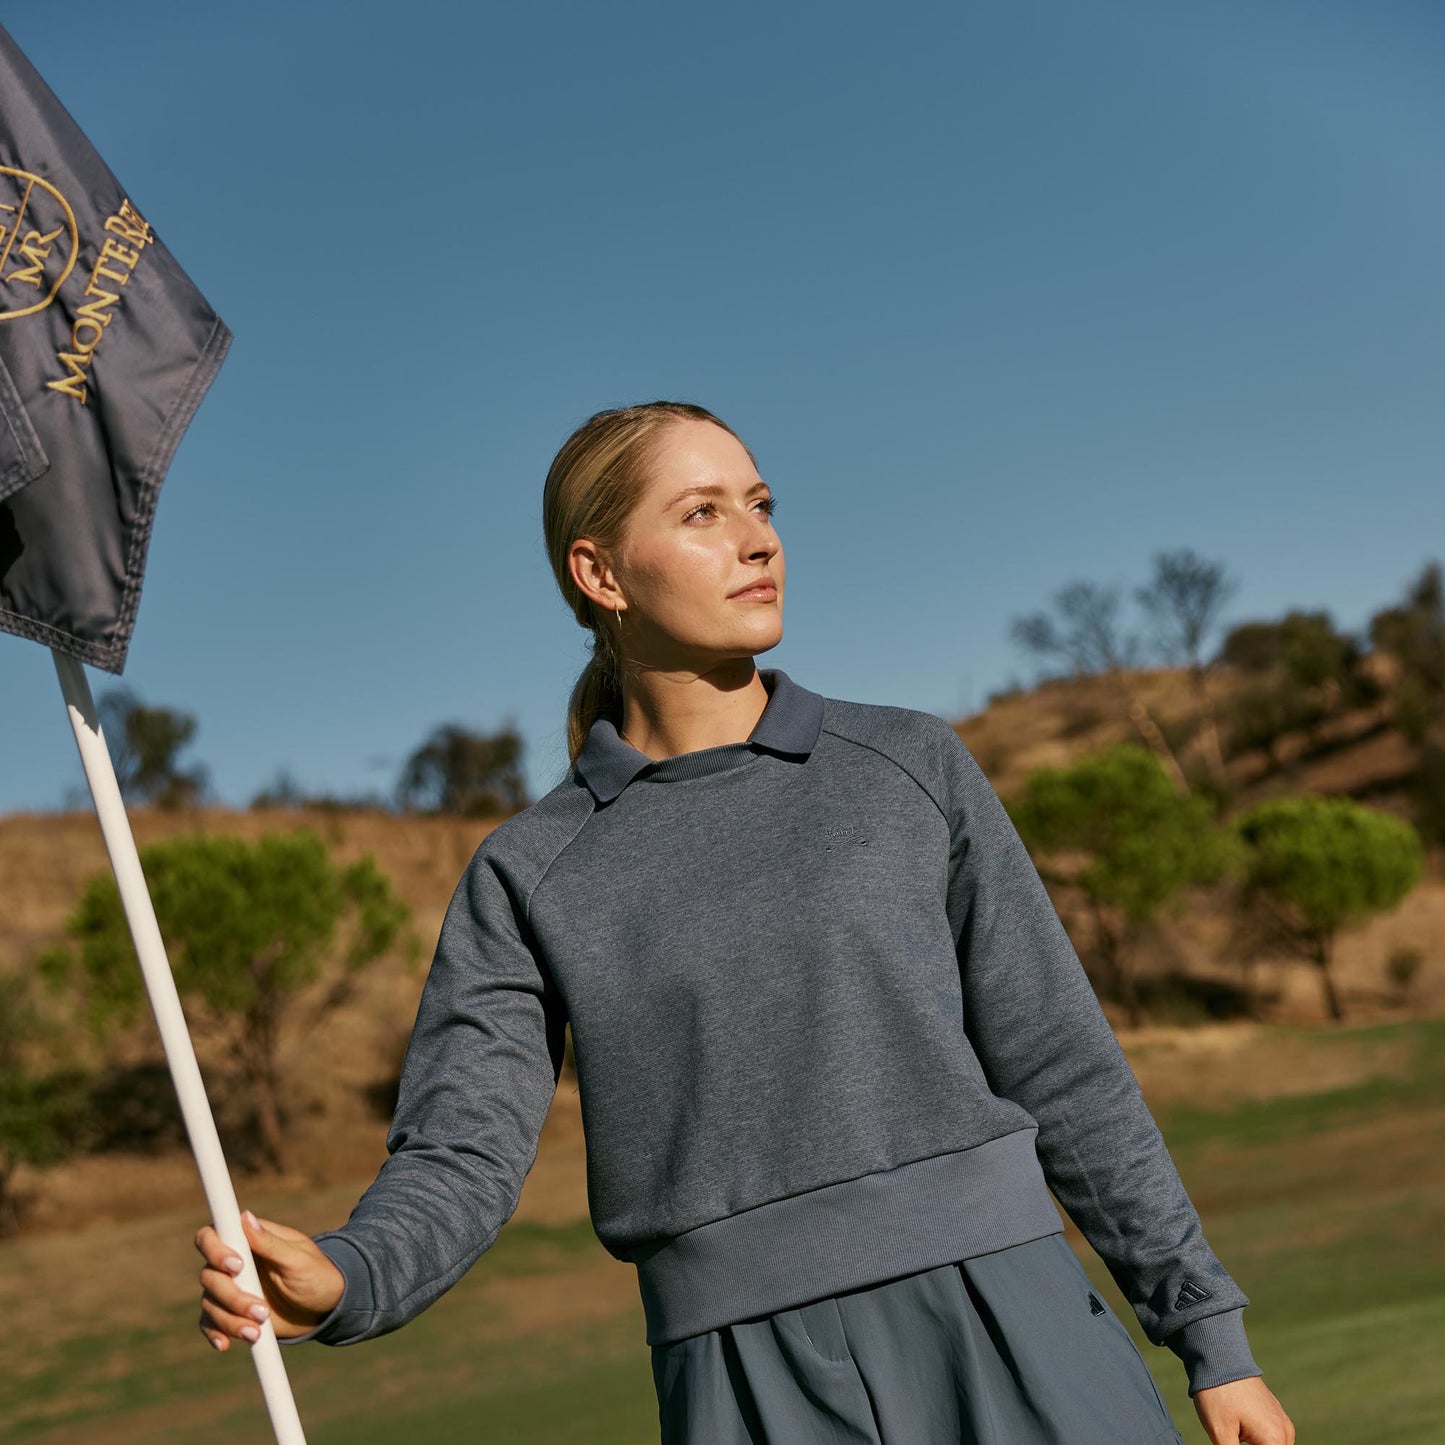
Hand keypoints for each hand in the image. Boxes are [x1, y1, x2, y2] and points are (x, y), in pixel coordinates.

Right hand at [195, 1207, 345, 1351]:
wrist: (325, 1309)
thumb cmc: (316, 1276)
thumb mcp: (298, 1259)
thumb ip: (270, 1243)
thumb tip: (245, 1216)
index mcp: (250, 1240)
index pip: (214, 1234)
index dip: (215, 1248)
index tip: (237, 1266)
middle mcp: (235, 1262)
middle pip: (209, 1275)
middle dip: (232, 1296)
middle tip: (262, 1310)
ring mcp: (232, 1288)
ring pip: (210, 1301)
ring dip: (230, 1319)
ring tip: (257, 1330)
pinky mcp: (231, 1312)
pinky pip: (210, 1322)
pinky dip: (215, 1333)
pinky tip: (226, 1344)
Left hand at [1192, 1375, 1294, 1443]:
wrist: (1218, 1357)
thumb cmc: (1217, 1394)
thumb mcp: (1220, 1433)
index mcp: (1275, 1440)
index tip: (1232, 1441)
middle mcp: (1285, 1432)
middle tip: (1231, 1438)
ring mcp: (1282, 1422)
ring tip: (1233, 1435)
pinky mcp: (1274, 1414)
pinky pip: (1270, 1439)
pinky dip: (1258, 1441)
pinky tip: (1238, 1433)